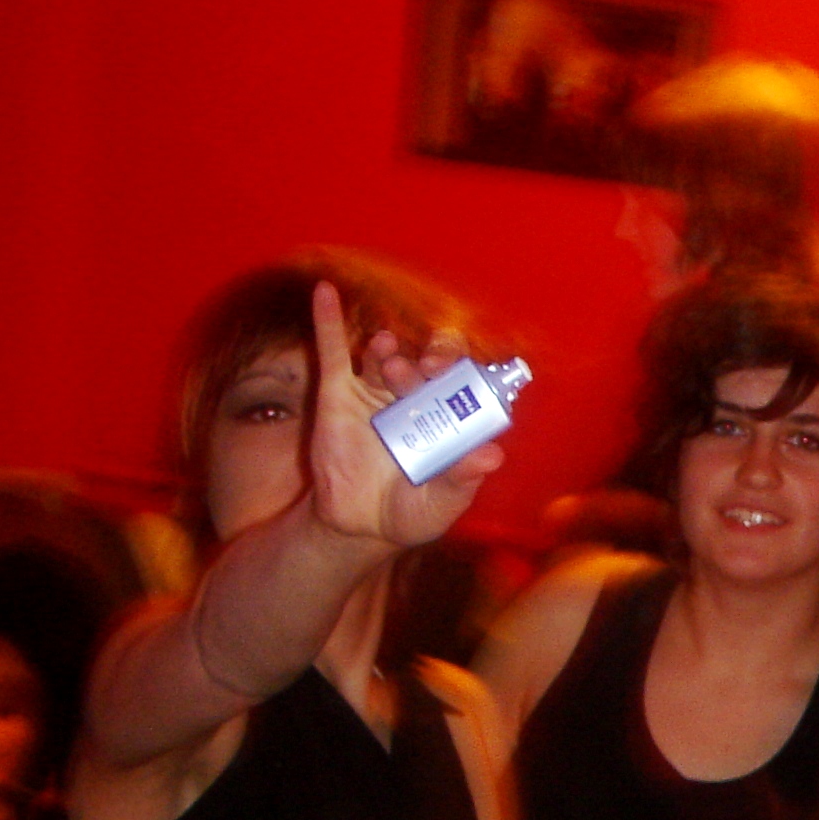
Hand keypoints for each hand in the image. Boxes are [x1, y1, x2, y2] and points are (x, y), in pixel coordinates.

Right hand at [305, 281, 502, 550]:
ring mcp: (376, 393)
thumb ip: (462, 481)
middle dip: (432, 360)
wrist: (357, 527)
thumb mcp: (440, 505)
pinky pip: (333, 353)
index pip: (464, 384)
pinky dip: (328, 321)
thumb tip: (493, 456)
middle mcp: (416, 398)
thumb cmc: (410, 513)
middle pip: (428, 365)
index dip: (465, 374)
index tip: (460, 376)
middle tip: (429, 368)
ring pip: (385, 358)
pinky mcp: (337, 395)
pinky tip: (325, 293)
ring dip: (389, 353)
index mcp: (449, 418)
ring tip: (392, 362)